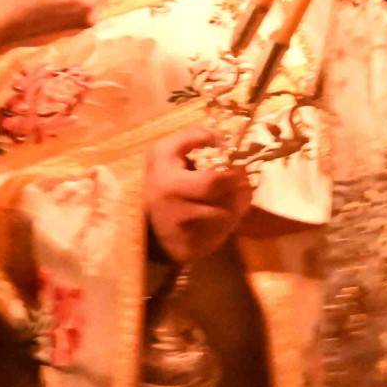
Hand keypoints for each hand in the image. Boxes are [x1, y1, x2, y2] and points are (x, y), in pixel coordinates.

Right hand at [146, 128, 253, 265]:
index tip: (238, 167)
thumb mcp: (164, 152)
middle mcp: (177, 213)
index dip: (233, 175)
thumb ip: (188, 137)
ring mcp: (184, 235)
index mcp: (169, 185)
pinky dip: (231, 221)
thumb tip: (218, 137)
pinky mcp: (191, 250)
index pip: (213, 183)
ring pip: (227, 220)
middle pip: (225, 205)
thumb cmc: (158, 180)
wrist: (142, 221)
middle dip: (241, 191)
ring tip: (238, 194)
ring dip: (238, 206)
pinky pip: (222, 235)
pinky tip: (227, 211)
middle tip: (244, 181)